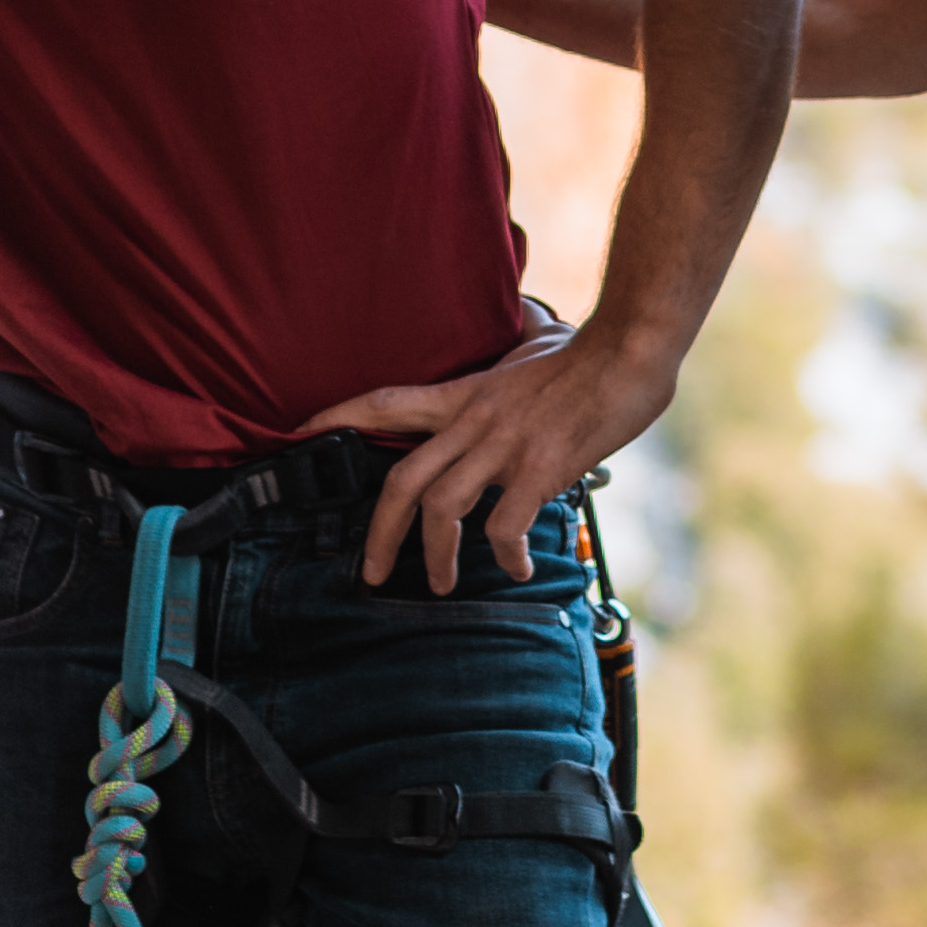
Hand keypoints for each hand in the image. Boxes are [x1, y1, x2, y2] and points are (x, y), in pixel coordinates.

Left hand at [312, 317, 673, 591]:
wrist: (629, 348)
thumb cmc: (589, 353)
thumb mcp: (531, 352)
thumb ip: (513, 363)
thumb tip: (527, 342)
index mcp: (466, 395)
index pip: (385, 403)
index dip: (336, 418)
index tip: (297, 435)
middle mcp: (474, 421)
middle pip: (402, 481)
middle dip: (379, 535)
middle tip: (373, 573)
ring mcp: (504, 445)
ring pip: (442, 509)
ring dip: (437, 557)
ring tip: (444, 585)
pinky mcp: (540, 467)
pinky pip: (505, 524)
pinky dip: (506, 555)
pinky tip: (518, 569)